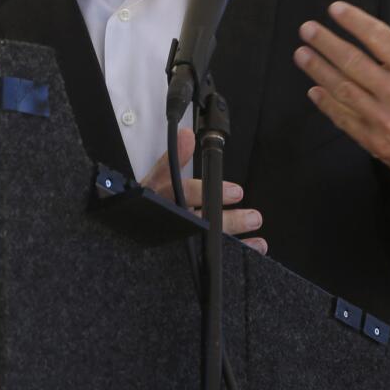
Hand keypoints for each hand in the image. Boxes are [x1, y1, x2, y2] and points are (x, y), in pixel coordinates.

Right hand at [141, 127, 267, 254]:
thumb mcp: (157, 178)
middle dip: (229, 221)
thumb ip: (173, 157)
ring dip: (235, 235)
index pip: (183, 193)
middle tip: (252, 217)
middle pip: (200, 222)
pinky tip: (252, 247)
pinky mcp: (184, 252)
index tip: (235, 192)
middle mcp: (169, 219)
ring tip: (255, 232)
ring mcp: (176, 238)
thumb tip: (186, 135)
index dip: (207, 193)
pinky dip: (234, 250)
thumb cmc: (150, 201)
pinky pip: (210, 253)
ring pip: (207, 240)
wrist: (133, 232)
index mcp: (160, 198)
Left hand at [292, 0, 389, 194]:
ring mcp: (384, 120)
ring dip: (318, 70)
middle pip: (354, 62)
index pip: (380, 38)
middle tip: (306, 29)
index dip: (355, 21)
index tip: (334, 8)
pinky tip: (313, 90)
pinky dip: (326, 103)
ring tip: (301, 53)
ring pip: (343, 89)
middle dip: (326, 43)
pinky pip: (343, 118)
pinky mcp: (374, 141)